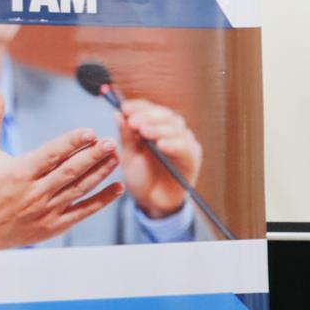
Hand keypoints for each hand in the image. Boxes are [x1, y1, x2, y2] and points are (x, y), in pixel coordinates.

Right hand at [0, 87, 123, 250]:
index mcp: (19, 173)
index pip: (50, 155)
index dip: (71, 143)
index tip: (90, 132)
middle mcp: (34, 192)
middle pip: (69, 172)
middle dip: (92, 156)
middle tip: (111, 142)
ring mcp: (47, 210)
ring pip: (79, 189)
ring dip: (100, 173)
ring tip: (116, 157)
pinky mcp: (56, 225)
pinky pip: (83, 211)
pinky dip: (102, 200)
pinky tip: (119, 187)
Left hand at [117, 98, 201, 217]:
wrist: (153, 202)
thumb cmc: (141, 178)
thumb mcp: (129, 156)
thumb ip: (126, 136)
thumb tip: (117, 113)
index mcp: (155, 126)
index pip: (149, 109)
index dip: (138, 107)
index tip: (124, 108)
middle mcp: (172, 131)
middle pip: (164, 115)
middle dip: (148, 117)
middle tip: (133, 121)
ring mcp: (184, 142)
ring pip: (175, 129)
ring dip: (159, 129)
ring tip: (144, 132)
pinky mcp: (192, 157)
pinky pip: (185, 147)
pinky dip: (174, 144)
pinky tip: (161, 145)